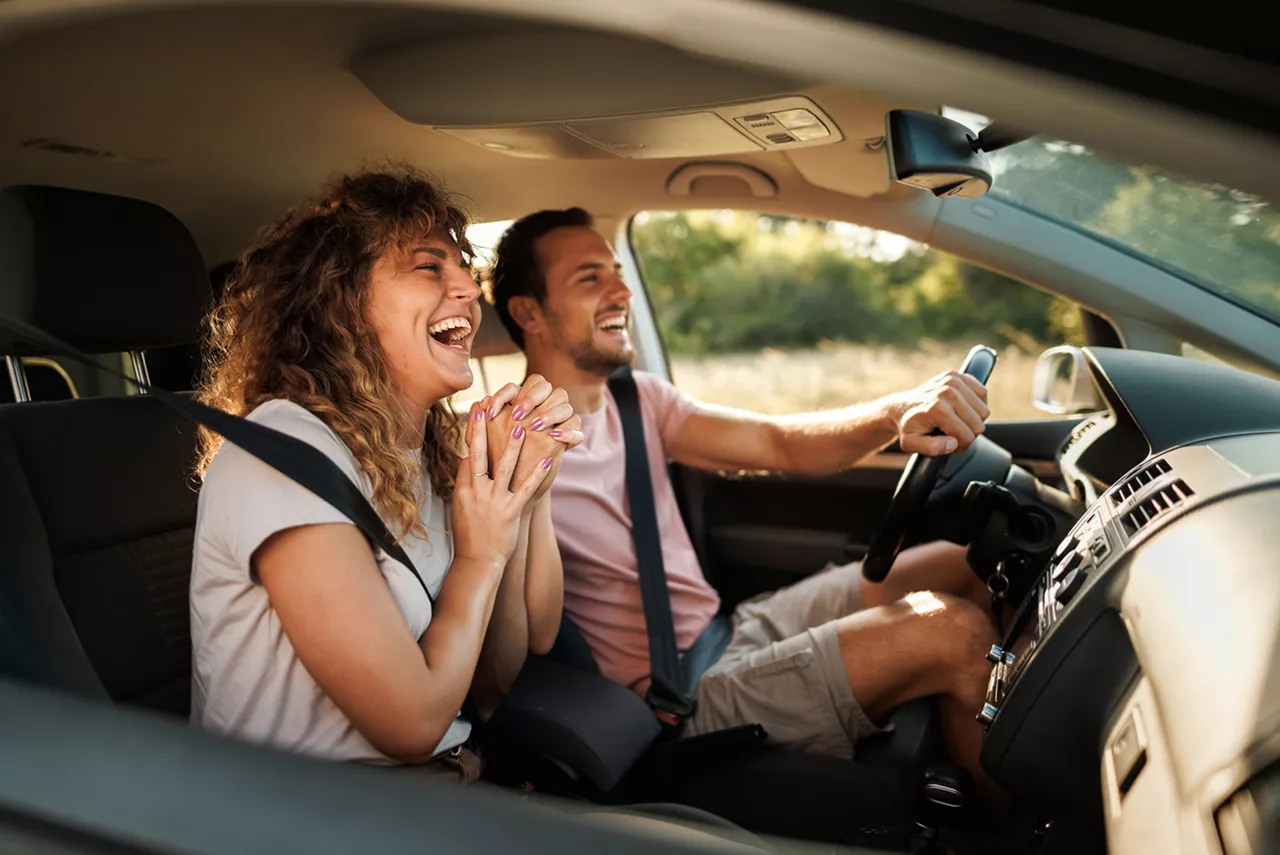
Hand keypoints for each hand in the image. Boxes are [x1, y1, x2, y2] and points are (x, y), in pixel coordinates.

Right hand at [451, 402, 553, 569]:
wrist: (478, 562)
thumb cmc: (470, 533)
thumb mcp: (460, 506)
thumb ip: (465, 483)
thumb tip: (468, 460)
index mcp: (463, 489)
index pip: (468, 455)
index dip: (474, 434)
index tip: (478, 412)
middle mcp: (476, 492)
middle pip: (479, 455)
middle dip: (482, 429)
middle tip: (486, 405)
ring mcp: (493, 502)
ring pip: (504, 468)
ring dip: (513, 446)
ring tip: (521, 425)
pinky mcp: (510, 513)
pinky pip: (525, 489)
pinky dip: (537, 474)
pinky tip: (547, 459)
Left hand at [483, 375, 584, 500]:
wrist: (511, 486)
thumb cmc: (493, 462)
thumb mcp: (481, 442)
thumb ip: (477, 421)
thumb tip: (482, 403)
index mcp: (518, 403)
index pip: (514, 385)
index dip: (505, 393)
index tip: (491, 412)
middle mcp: (539, 408)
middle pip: (545, 386)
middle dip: (531, 398)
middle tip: (517, 416)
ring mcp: (555, 422)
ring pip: (564, 404)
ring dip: (550, 413)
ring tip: (535, 427)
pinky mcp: (564, 440)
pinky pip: (576, 427)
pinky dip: (569, 431)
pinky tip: (556, 436)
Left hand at [889, 370, 990, 455]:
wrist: (900, 407)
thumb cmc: (908, 427)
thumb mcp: (911, 444)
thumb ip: (932, 448)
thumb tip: (953, 443)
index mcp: (938, 409)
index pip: (968, 436)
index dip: (961, 446)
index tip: (949, 444)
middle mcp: (947, 392)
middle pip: (978, 424)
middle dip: (968, 434)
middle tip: (952, 434)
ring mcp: (953, 381)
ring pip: (984, 410)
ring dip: (973, 419)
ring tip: (955, 421)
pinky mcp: (957, 375)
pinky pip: (982, 393)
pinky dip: (976, 404)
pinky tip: (961, 409)